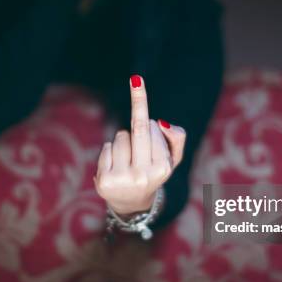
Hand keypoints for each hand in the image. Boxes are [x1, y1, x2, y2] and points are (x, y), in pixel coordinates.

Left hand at [95, 75, 186, 216]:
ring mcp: (122, 179)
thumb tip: (160, 122)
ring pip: (120, 137)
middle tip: (137, 79)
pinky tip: (116, 165)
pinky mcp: (104, 182)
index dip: (150, 122)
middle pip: (137, 130)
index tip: (137, 80)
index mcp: (163, 168)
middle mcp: (143, 175)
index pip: (151, 129)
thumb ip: (177, 138)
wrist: (133, 202)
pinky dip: (110, 151)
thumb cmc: (154, 171)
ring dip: (124, 140)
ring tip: (129, 157)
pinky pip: (106, 148)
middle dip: (138, 103)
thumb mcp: (173, 158)